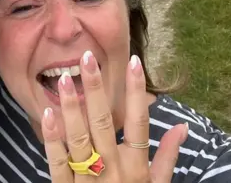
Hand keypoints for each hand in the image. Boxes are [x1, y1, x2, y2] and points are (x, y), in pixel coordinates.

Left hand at [41, 51, 188, 182]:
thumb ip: (167, 157)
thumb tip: (182, 126)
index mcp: (137, 170)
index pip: (139, 123)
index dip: (137, 92)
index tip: (134, 62)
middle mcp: (113, 171)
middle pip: (104, 125)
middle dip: (96, 90)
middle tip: (87, 58)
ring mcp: (88, 181)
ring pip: (79, 139)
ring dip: (72, 107)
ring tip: (66, 78)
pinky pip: (57, 163)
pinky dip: (53, 139)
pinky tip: (48, 114)